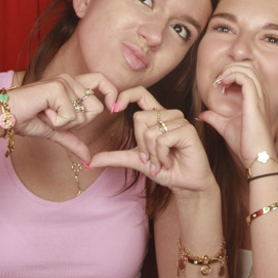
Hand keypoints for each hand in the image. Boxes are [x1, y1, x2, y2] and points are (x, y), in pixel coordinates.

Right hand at [9, 72, 119, 162]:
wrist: (4, 117)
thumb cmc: (26, 119)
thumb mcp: (54, 132)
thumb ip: (73, 140)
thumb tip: (88, 158)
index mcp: (71, 85)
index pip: (102, 81)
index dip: (112, 93)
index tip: (114, 108)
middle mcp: (69, 79)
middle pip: (96, 108)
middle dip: (78, 123)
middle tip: (55, 118)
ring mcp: (63, 82)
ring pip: (83, 114)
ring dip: (64, 123)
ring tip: (46, 114)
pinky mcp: (56, 88)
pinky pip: (70, 116)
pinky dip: (56, 122)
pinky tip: (41, 112)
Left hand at [88, 88, 215, 191]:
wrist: (186, 184)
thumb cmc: (164, 170)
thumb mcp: (135, 161)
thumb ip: (114, 157)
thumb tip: (90, 160)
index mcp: (156, 115)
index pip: (139, 93)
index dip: (125, 95)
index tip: (114, 109)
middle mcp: (168, 114)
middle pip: (139, 117)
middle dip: (140, 145)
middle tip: (151, 159)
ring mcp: (179, 120)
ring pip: (149, 131)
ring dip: (152, 154)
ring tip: (162, 161)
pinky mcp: (187, 130)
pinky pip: (162, 140)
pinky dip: (161, 156)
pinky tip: (170, 162)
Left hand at [197, 63, 277, 168]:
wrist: (256, 158)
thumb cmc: (245, 145)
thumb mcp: (226, 127)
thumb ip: (215, 118)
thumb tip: (202, 114)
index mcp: (257, 99)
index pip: (248, 73)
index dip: (232, 71)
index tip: (219, 82)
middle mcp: (261, 95)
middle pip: (249, 66)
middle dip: (231, 67)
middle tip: (219, 79)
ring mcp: (260, 98)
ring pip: (248, 69)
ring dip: (231, 69)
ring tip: (221, 80)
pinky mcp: (255, 102)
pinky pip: (246, 78)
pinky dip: (233, 75)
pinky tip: (223, 84)